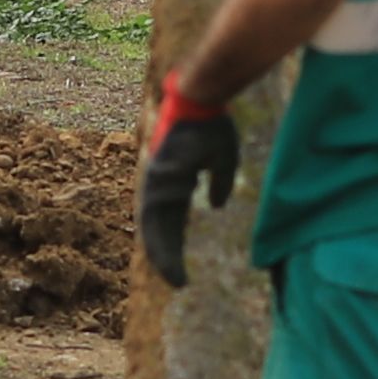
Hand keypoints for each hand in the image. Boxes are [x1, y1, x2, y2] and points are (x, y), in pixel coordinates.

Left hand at [135, 79, 239, 288]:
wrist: (202, 95)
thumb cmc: (212, 122)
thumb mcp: (222, 159)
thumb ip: (219, 183)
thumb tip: (215, 204)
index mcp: (176, 182)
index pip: (171, 221)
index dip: (174, 246)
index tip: (182, 270)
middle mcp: (161, 183)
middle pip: (160, 227)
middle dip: (166, 257)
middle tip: (176, 283)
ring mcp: (157, 178)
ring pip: (155, 224)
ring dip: (163, 252)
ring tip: (173, 277)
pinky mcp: (158, 172)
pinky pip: (157, 208)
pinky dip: (161, 235)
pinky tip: (168, 253)